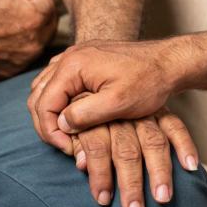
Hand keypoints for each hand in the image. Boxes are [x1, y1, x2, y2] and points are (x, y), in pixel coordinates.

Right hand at [0, 0, 56, 84]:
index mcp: (32, 19)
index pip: (50, 5)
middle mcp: (32, 44)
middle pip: (50, 26)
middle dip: (42, 16)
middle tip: (27, 9)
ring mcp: (22, 62)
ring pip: (39, 44)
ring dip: (33, 33)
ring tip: (13, 25)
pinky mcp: (9, 73)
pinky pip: (24, 58)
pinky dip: (21, 49)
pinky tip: (3, 41)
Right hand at [28, 30, 206, 151]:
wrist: (168, 61)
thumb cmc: (148, 82)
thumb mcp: (118, 103)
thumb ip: (85, 115)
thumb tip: (60, 125)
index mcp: (73, 66)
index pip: (44, 103)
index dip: (51, 131)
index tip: (68, 149)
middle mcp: (68, 58)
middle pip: (38, 95)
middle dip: (46, 124)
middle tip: (63, 146)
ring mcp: (74, 57)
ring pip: (44, 88)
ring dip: (49, 113)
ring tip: (64, 135)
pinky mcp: (82, 60)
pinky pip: (56, 82)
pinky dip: (56, 100)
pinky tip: (69, 116)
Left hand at [68, 109, 198, 206]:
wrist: (109, 74)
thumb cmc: (86, 106)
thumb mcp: (76, 120)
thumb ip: (78, 141)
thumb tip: (80, 164)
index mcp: (96, 115)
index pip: (97, 145)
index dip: (99, 174)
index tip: (103, 199)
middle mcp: (122, 114)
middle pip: (127, 150)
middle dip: (131, 182)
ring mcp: (145, 113)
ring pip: (153, 142)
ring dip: (159, 171)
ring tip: (163, 198)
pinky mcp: (162, 111)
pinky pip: (176, 126)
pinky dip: (184, 145)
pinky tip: (191, 166)